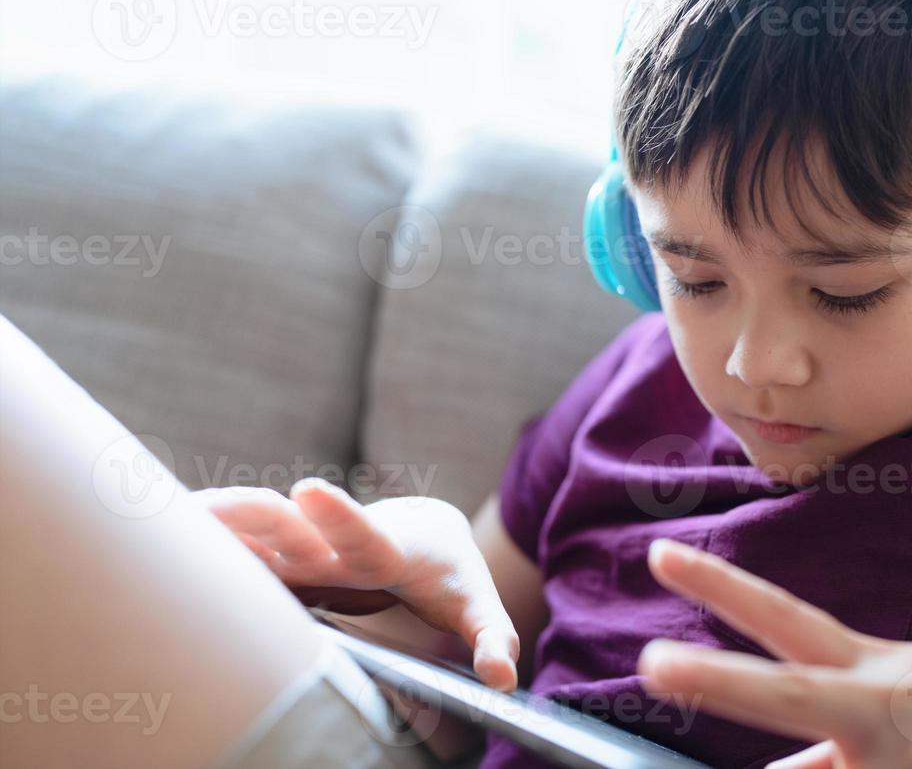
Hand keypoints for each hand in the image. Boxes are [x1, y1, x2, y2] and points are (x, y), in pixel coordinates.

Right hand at [194, 479, 520, 690]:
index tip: (308, 489)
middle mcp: (337, 543)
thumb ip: (491, 636)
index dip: (338, 517)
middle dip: (261, 516)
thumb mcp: (477, 605)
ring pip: (257, 532)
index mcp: (386, 549)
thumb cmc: (449, 576)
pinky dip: (204, 542)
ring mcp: (305, 547)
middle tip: (216, 503)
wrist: (426, 533)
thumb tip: (503, 677)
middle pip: (294, 529)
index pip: (363, 533)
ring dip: (219, 523)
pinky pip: (240, 547)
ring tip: (164, 516)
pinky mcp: (283, 558)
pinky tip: (153, 536)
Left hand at [637, 539, 911, 768]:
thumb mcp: (901, 709)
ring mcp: (908, 763)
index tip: (660, 556)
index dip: (721, 588)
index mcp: (874, 677)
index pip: (785, 622)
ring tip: (901, 743)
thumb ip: (832, 752)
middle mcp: (886, 715)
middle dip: (716, 682)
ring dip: (819, 768)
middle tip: (646, 663)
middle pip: (790, 695)